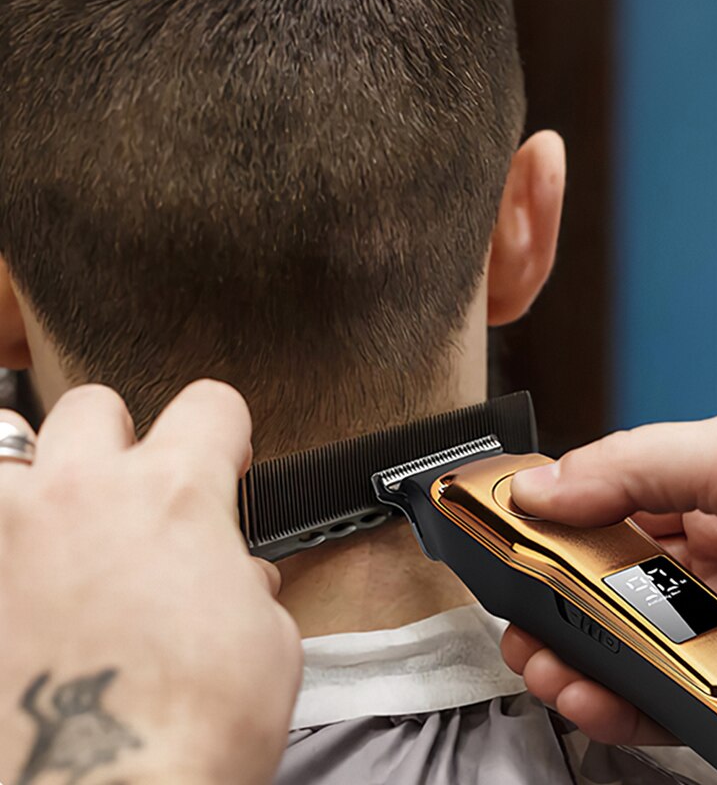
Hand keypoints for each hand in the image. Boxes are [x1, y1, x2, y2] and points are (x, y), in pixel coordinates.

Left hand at [0, 381, 302, 784]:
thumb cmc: (187, 733)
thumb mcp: (268, 644)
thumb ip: (245, 589)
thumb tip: (232, 583)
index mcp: (175, 494)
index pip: (210, 404)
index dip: (226, 431)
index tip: (224, 456)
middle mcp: (82, 495)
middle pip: (96, 406)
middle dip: (122, 441)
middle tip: (133, 492)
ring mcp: (7, 536)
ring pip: (6, 445)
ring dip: (33, 475)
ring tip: (50, 522)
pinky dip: (7, 548)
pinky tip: (22, 582)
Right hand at [500, 409, 716, 765]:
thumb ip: (638, 462)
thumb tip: (545, 484)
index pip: (619, 493)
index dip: (563, 504)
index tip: (509, 517)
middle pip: (611, 572)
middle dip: (552, 582)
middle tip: (507, 589)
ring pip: (625, 641)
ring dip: (569, 644)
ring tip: (529, 646)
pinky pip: (656, 703)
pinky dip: (609, 698)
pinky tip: (574, 685)